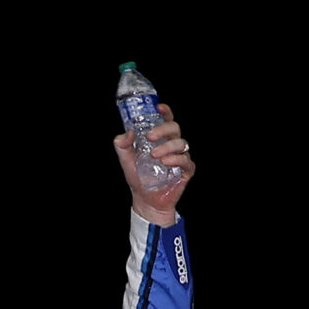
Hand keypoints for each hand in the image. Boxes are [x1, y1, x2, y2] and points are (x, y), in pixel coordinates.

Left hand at [112, 102, 193, 224]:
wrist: (145, 200)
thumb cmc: (138, 178)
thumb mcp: (125, 160)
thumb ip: (122, 145)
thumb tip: (127, 132)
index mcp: (160, 139)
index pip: (166, 120)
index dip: (165, 111)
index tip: (158, 108)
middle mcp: (171, 145)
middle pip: (175, 128)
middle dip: (163, 129)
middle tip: (150, 137)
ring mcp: (180, 157)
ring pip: (181, 143)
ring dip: (167, 146)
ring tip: (154, 156)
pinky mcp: (185, 171)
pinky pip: (186, 161)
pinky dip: (176, 159)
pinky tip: (166, 162)